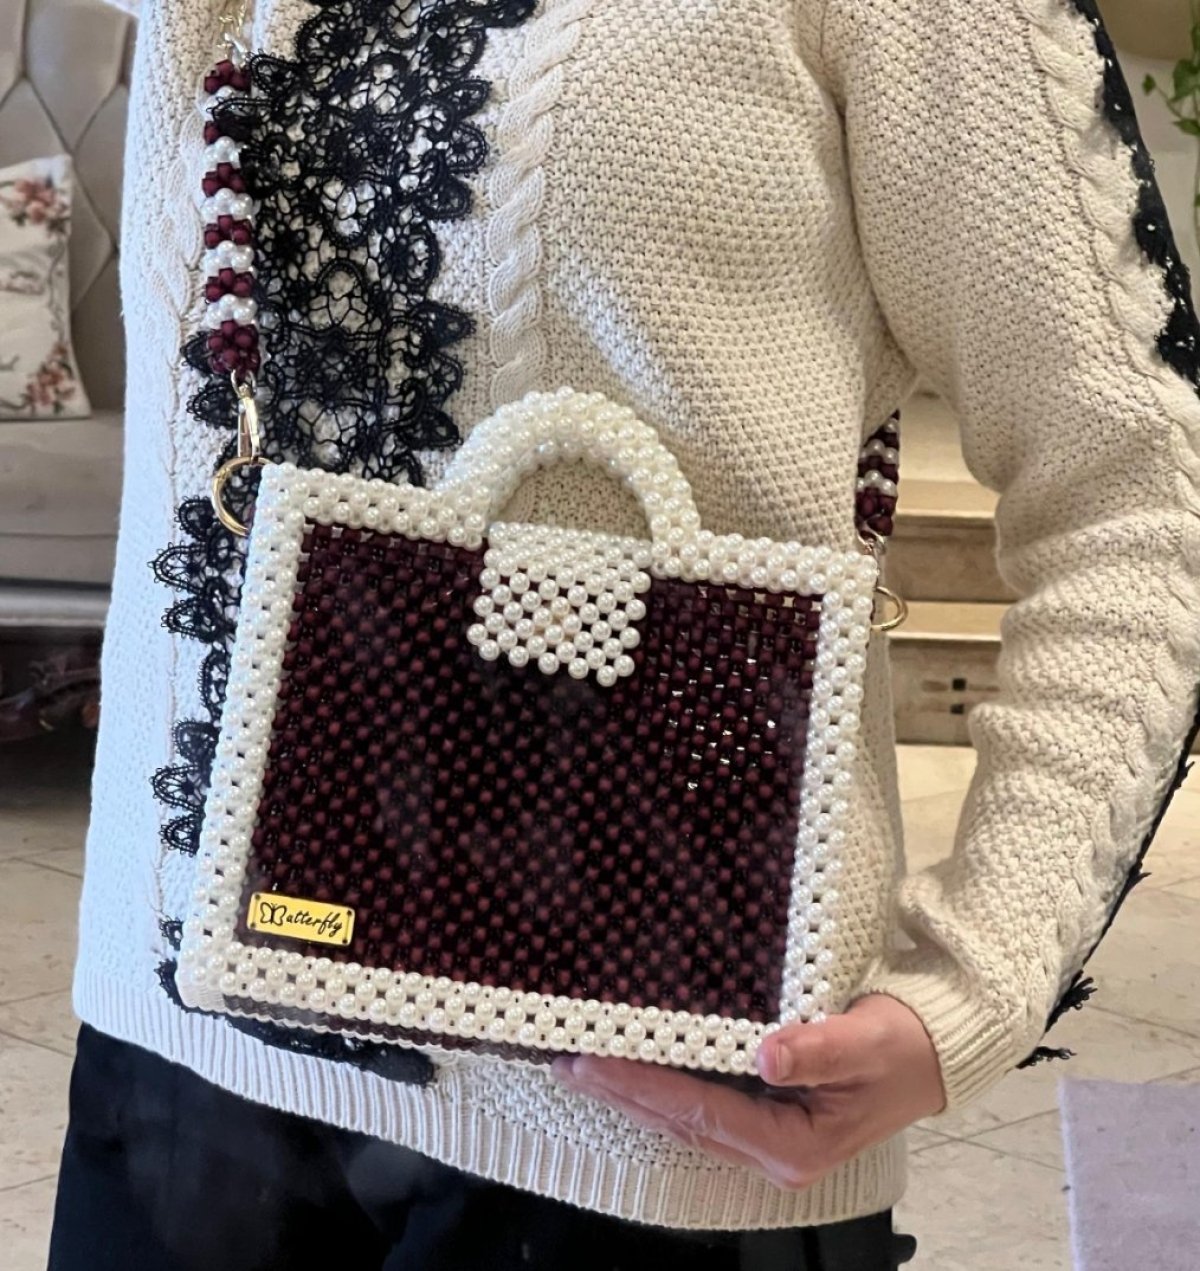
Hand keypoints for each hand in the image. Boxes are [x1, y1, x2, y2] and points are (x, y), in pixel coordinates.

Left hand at [550, 993, 945, 1191]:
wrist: (932, 1053)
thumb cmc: (902, 1044)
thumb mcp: (867, 1042)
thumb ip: (817, 1050)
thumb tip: (764, 1056)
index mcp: (793, 1144)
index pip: (700, 1112)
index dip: (643, 1086)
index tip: (594, 1059)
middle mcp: (772, 1152)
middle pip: (680, 1123)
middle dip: (620, 1093)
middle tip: (566, 1062)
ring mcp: (767, 1138)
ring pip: (684, 1118)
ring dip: (632, 1093)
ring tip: (582, 1068)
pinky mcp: (765, 1118)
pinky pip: (701, 1106)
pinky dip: (661, 1087)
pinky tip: (633, 1069)